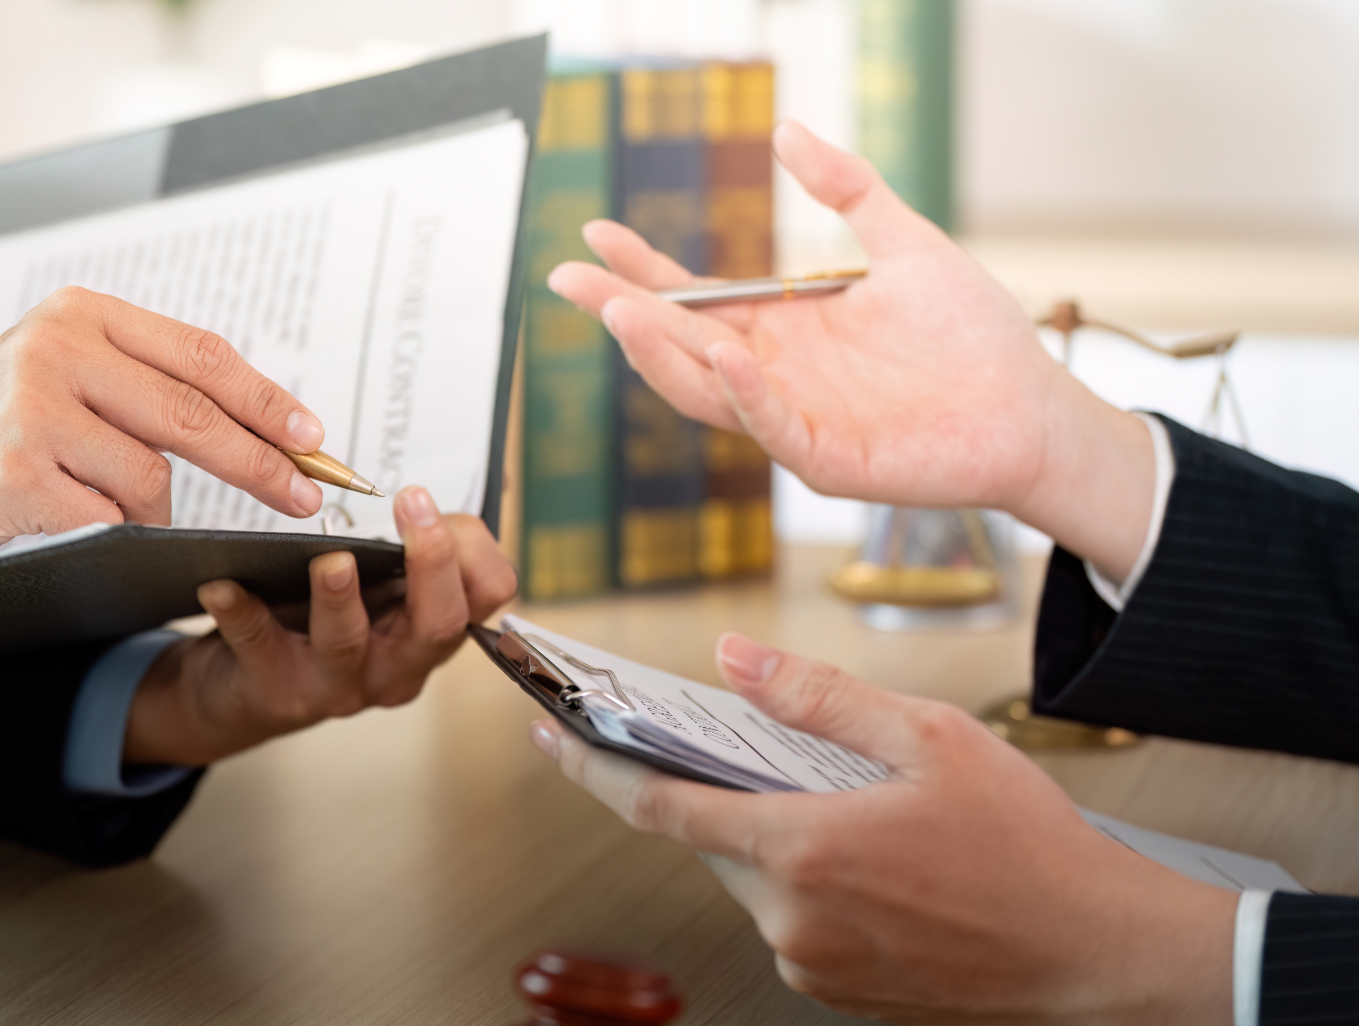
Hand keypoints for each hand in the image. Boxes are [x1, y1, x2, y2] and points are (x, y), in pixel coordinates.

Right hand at [0, 286, 328, 561]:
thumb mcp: (60, 367)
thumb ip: (141, 379)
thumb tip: (261, 423)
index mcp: (82, 313)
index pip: (201, 355)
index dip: (266, 399)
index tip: (313, 436)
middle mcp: (59, 349)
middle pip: (194, 413)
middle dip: (262, 462)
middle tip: (304, 496)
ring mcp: (34, 411)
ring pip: (151, 477)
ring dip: (149, 509)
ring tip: (98, 502)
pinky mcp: (17, 474)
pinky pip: (107, 519)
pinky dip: (108, 532)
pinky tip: (68, 520)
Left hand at [122, 486, 517, 766]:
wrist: (242, 684)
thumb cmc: (319, 617)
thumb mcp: (379, 584)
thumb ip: (409, 546)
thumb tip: (439, 492)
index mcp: (429, 630)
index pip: (486, 597)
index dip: (474, 551)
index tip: (434, 500)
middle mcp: (396, 666)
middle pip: (437, 625)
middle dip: (431, 563)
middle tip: (413, 503)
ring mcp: (337, 685)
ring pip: (349, 643)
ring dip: (340, 598)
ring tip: (331, 559)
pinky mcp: (277, 690)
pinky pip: (259, 646)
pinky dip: (240, 612)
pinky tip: (221, 584)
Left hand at [532, 635, 1234, 1024]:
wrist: (1101, 954)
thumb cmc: (1028, 846)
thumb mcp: (930, 738)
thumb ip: (817, 697)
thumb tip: (735, 660)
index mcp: (801, 850)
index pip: (657, 806)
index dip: (592, 764)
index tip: (547, 732)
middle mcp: (791, 918)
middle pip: (707, 838)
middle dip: (708, 788)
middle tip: (736, 741)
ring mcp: (811, 963)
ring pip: (750, 876)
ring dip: (765, 830)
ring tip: (839, 797)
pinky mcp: (838, 989)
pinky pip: (789, 916)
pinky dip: (799, 873)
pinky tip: (864, 851)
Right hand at [547, 121, 1154, 579]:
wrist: (1034, 407)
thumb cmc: (973, 336)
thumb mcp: (905, 242)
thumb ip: (847, 188)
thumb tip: (786, 129)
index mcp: (782, 329)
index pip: (693, 299)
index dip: (642, 269)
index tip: (596, 230)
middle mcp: (774, 376)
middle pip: (677, 344)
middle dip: (619, 311)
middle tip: (567, 276)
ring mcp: (795, 419)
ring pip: (704, 391)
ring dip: (660, 354)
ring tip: (620, 311)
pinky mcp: (829, 459)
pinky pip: (773, 427)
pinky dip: (744, 395)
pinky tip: (722, 353)